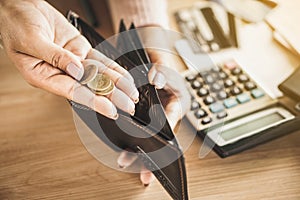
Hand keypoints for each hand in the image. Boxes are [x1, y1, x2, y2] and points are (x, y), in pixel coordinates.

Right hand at [0, 0, 138, 117]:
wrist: (21, 7)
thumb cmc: (16, 24)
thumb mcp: (31, 40)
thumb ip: (54, 56)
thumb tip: (77, 70)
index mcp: (44, 76)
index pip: (73, 92)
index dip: (93, 101)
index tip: (110, 110)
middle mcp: (61, 72)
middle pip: (90, 86)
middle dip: (111, 96)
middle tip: (128, 107)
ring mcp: (73, 62)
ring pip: (99, 74)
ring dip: (117, 84)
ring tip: (131, 94)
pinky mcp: (80, 51)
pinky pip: (99, 60)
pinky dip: (113, 67)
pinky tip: (124, 77)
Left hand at [117, 50, 190, 185]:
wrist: (146, 49)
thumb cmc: (158, 56)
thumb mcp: (162, 61)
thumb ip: (162, 70)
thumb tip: (156, 80)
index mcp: (176, 101)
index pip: (172, 120)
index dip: (163, 132)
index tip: (157, 146)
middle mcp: (165, 112)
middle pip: (160, 137)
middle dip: (153, 155)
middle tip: (145, 173)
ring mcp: (152, 114)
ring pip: (148, 137)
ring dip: (139, 152)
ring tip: (127, 163)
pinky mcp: (139, 114)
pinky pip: (135, 131)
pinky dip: (129, 141)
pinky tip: (122, 151)